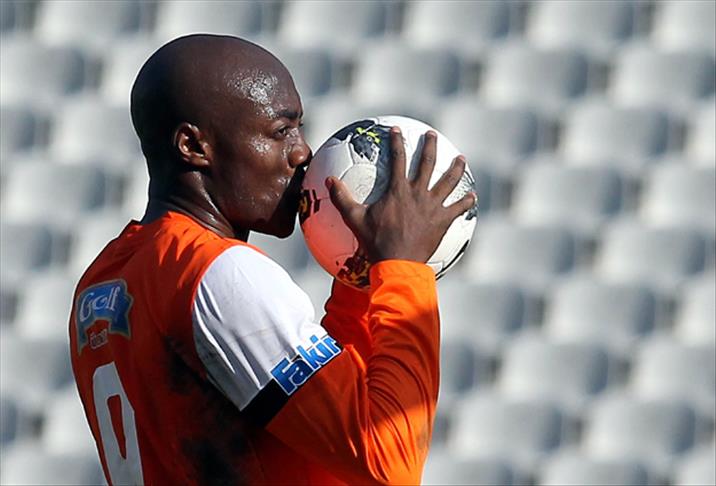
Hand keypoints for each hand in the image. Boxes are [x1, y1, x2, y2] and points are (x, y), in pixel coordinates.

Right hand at [326, 127, 475, 263]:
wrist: (398, 262)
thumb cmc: (375, 242)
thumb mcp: (354, 219)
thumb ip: (341, 198)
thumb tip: (327, 180)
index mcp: (398, 190)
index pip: (397, 158)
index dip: (396, 142)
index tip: (397, 130)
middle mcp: (418, 193)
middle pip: (427, 163)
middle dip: (430, 145)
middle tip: (432, 134)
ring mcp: (433, 206)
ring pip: (449, 182)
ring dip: (456, 168)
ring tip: (461, 159)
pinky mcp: (443, 221)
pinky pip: (458, 209)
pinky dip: (466, 202)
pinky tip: (472, 196)